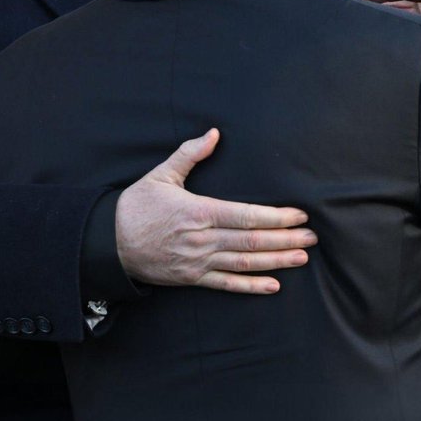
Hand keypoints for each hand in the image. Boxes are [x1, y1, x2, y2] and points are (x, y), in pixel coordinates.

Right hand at [115, 128, 316, 293]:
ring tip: (301, 257)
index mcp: (198, 211)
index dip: (276, 217)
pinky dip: (251, 286)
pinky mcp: (192, 279)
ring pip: (244, 263)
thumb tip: (213, 133)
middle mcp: (202, 239)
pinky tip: (273, 285)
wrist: (108, 243)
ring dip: (276, 261)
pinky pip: (227, 285)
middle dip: (286, 239)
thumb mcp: (161, 174)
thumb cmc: (136, 206)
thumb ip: (189, 154)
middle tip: (312, 237)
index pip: (246, 216)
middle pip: (252, 241)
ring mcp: (198, 262)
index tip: (299, 215)